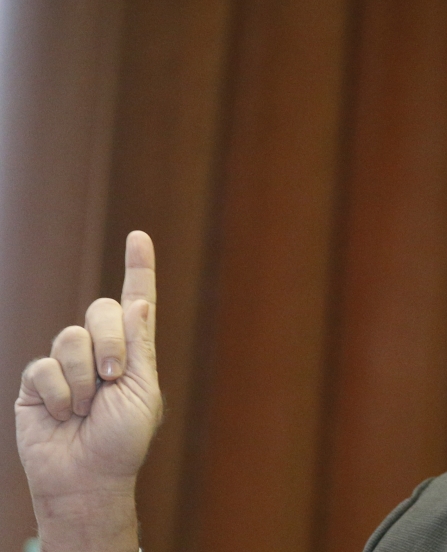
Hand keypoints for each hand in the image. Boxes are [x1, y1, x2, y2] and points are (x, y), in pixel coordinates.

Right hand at [15, 231, 161, 550]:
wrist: (87, 477)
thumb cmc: (122, 440)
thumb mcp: (141, 393)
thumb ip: (138, 346)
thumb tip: (139, 302)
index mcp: (134, 350)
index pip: (136, 302)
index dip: (138, 268)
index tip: (139, 236)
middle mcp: (101, 350)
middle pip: (101, 311)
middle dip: (110, 343)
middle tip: (114, 378)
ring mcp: (67, 364)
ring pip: (71, 337)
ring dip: (83, 377)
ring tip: (86, 409)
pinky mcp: (38, 381)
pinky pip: (44, 367)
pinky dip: (59, 395)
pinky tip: (63, 416)